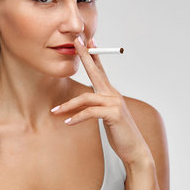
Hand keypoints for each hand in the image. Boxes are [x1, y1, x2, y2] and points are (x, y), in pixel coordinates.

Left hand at [51, 36, 153, 166]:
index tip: (88, 41)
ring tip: (55, 111)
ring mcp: (115, 103)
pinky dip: (77, 117)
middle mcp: (113, 94)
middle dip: (85, 56)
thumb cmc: (120, 133)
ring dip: (68, 105)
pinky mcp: (114, 114)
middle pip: (96, 71)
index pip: (101, 70)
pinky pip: (90, 112)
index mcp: (111, 93)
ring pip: (86, 98)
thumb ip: (99, 107)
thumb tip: (88, 102)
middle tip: (76, 42)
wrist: (134, 149)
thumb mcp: (107, 116)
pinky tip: (68, 122)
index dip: (94, 55)